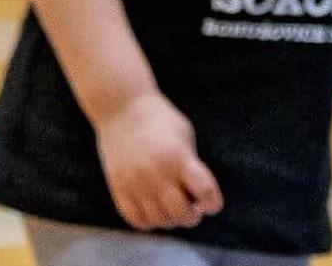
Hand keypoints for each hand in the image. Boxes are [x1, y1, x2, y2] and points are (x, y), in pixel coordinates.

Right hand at [96, 92, 221, 230]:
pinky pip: (135, 218)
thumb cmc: (161, 120)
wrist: (123, 109)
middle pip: (181, 212)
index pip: (204, 191)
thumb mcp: (184, 137)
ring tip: (174, 210)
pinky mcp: (118, 187)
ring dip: (171, 220)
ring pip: (158, 219)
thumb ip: (190, 165)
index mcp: (178, 157)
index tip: (212, 205)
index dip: (212, 203)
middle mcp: (156, 173)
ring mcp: (135, 183)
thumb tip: (196, 196)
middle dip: (192, 216)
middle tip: (194, 210)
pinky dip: (148, 221)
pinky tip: (155, 212)